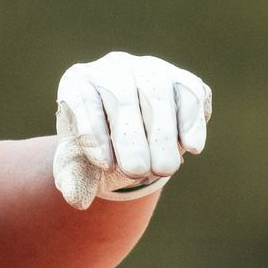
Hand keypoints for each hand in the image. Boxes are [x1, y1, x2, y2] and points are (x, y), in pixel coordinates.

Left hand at [52, 52, 210, 209]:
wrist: (127, 141)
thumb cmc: (97, 147)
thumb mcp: (79, 163)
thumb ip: (75, 177)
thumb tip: (77, 200)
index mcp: (78, 82)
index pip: (81, 98)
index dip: (93, 131)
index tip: (104, 165)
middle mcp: (112, 68)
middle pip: (121, 93)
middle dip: (131, 136)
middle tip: (137, 171)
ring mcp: (148, 69)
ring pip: (157, 88)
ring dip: (163, 131)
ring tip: (165, 169)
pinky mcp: (181, 79)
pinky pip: (190, 91)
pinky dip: (192, 120)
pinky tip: (192, 147)